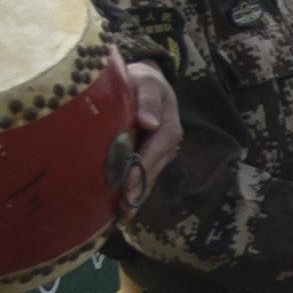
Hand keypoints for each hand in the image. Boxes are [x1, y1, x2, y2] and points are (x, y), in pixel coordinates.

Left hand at [120, 60, 183, 199]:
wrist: (146, 79)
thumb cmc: (144, 79)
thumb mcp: (147, 82)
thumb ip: (147, 100)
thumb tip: (149, 122)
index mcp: (169, 126)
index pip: (157, 151)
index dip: (143, 169)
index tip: (128, 186)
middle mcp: (167, 142)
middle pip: (154, 168)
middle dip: (139, 189)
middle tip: (124, 209)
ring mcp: (160, 150)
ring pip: (150, 175)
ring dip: (138, 194)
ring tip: (123, 214)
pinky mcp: (150, 154)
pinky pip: (144, 173)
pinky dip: (135, 188)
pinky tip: (123, 203)